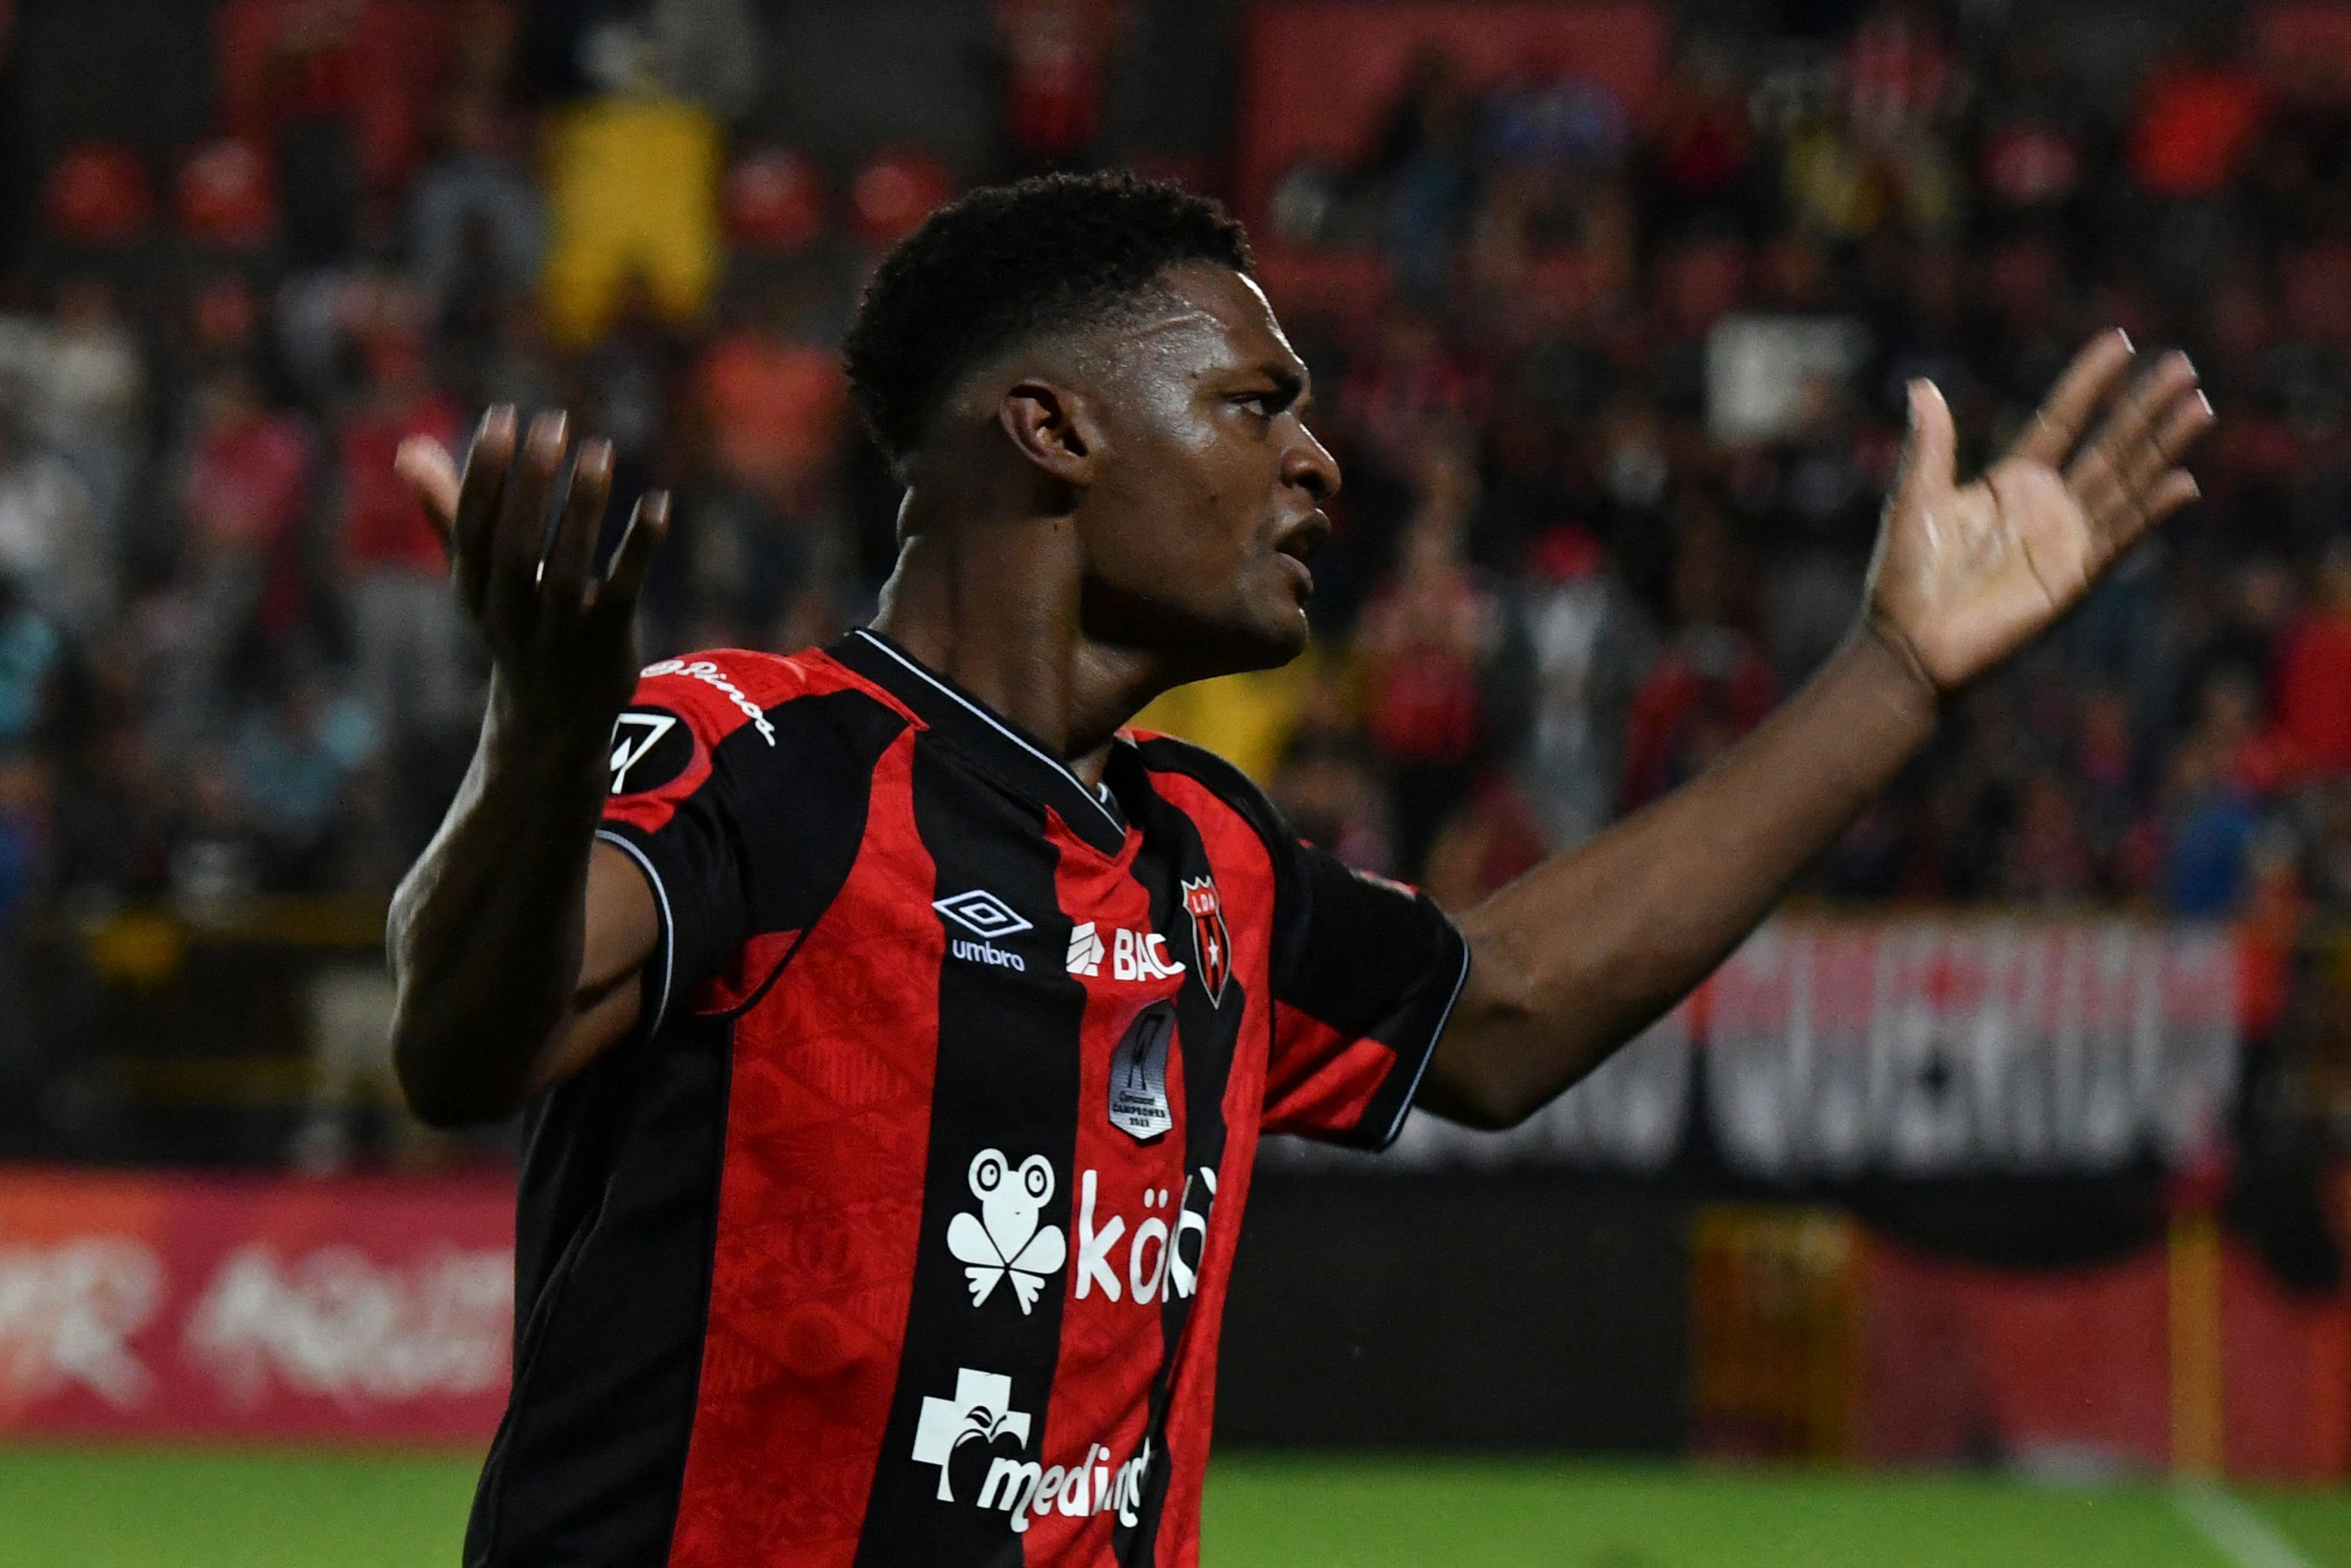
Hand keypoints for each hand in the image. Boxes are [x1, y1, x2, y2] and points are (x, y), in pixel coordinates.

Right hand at [396, 407, 668, 729]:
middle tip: (553, 424)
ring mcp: (558, 632)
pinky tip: (658, 503)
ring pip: (567, 570)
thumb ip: (449, 511)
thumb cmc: (515, 621)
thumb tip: (409, 450)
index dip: (485, 473)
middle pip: (514, 547)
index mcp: (472, 589)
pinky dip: (639, 548)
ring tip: (598, 451)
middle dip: (531, 484)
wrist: (553, 715)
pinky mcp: (605, 641)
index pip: (472, 527)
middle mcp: (508, 614)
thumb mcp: (479, 575)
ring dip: (581, 509)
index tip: (504, 417)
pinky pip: (622, 591)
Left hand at [1864, 331, 2212, 696]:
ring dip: (2162, 447)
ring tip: (2199, 406)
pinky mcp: (2073, 577)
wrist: (1907, 642)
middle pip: (2107, 444)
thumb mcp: (1916, 498)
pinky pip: (2118, 538)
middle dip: (2143, 407)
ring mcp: (2065, 540)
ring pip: (2125, 482)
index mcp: (2010, 481)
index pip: (2061, 419)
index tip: (2120, 341)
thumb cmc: (1904, 574)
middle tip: (2182, 366)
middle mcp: (2046, 505)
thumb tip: (1922, 385)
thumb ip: (1929, 444)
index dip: (2088, 382)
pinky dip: (2148, 512)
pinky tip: (2181, 483)